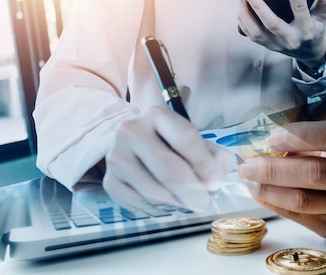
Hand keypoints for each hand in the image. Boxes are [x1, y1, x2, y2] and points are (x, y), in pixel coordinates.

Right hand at [102, 106, 235, 210]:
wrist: (135, 145)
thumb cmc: (173, 145)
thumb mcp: (197, 142)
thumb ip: (216, 157)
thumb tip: (215, 178)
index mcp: (157, 115)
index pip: (185, 138)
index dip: (204, 164)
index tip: (214, 182)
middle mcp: (131, 131)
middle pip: (170, 170)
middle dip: (194, 193)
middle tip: (206, 203)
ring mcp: (116, 156)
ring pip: (156, 193)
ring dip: (179, 203)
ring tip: (188, 202)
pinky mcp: (109, 181)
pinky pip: (141, 205)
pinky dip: (160, 210)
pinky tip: (168, 202)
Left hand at [237, 0, 325, 67]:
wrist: (308, 53)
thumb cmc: (314, 29)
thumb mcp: (324, 16)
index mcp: (307, 29)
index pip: (300, 9)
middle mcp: (291, 38)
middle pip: (272, 23)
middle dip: (258, 6)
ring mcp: (278, 45)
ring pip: (257, 32)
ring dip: (246, 14)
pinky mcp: (268, 47)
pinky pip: (252, 36)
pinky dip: (243, 23)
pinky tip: (240, 9)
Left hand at [237, 121, 325, 238]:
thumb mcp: (325, 144)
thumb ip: (299, 142)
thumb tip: (258, 147)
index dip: (300, 136)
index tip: (271, 137)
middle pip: (315, 173)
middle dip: (275, 169)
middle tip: (248, 164)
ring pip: (303, 200)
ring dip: (269, 189)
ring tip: (248, 179)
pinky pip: (297, 216)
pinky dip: (272, 202)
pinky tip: (258, 191)